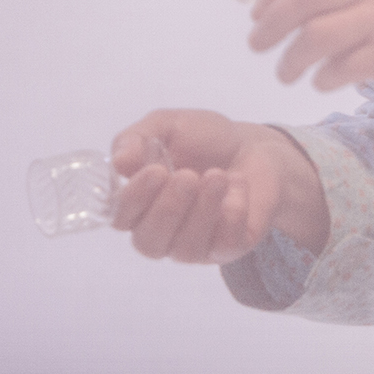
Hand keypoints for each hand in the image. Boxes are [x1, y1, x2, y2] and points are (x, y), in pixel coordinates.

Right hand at [108, 109, 329, 261]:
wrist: (254, 146)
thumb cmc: (203, 140)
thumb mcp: (167, 125)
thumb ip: (137, 139)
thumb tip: (119, 161)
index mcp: (140, 204)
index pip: (121, 217)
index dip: (133, 199)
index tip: (156, 171)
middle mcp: (162, 232)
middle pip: (149, 242)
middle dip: (168, 209)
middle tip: (189, 175)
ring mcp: (195, 245)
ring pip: (185, 249)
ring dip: (202, 210)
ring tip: (218, 176)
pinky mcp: (228, 248)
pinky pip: (224, 246)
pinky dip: (232, 214)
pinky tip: (238, 186)